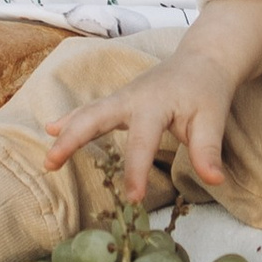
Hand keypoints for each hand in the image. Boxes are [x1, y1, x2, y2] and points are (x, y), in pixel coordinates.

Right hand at [42, 0, 261, 197]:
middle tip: (52, 162)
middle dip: (74, 139)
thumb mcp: (212, 118)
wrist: (202, 61)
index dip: (136, 171)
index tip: (133, 200)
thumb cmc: (207, 91)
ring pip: (88, 113)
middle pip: (95, 117)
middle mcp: (131, 98)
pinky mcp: (119, 102)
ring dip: (67, 132)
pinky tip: (52, 128)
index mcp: (154, 104)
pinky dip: (72, 119)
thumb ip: (208, 150)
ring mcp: (122, 98)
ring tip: (48, 158)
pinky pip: (91, 110)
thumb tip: (214, 180)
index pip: (141, 142)